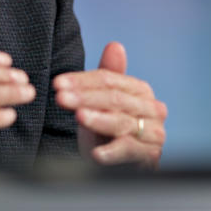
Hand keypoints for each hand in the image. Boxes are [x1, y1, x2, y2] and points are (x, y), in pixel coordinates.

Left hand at [53, 42, 166, 167]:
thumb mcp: (104, 102)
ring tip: (78, 116)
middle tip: (61, 98)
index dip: (81, 80)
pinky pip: (129, 150)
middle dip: (84, 97)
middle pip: (114, 98)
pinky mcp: (150, 155)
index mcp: (140, 90)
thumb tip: (115, 45)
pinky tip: (96, 154)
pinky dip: (111, 152)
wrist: (122, 165)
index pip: (108, 80)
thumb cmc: (110, 129)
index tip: (57, 83)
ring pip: (121, 122)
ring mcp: (153, 132)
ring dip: (97, 119)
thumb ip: (108, 76)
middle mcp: (152, 108)